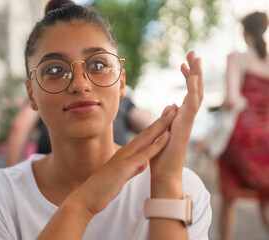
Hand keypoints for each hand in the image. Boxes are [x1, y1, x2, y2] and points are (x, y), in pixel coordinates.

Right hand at [69, 105, 177, 215]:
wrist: (87, 197)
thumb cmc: (103, 188)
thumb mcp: (122, 175)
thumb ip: (133, 168)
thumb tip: (143, 164)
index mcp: (125, 154)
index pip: (144, 137)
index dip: (157, 126)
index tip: (168, 116)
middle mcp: (125, 152)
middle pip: (147, 133)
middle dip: (162, 119)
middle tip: (174, 106)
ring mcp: (125, 158)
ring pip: (147, 138)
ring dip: (161, 125)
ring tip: (174, 113)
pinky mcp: (124, 167)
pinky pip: (144, 155)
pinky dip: (157, 145)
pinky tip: (167, 136)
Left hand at [150, 51, 202, 197]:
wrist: (163, 173)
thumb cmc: (160, 156)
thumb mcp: (161, 131)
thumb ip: (166, 118)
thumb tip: (171, 105)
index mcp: (179, 117)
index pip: (185, 92)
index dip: (185, 77)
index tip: (181, 63)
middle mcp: (186, 118)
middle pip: (193, 90)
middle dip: (194, 71)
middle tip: (193, 52)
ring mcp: (187, 123)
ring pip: (195, 95)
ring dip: (196, 77)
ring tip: (196, 59)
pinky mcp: (184, 129)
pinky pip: (191, 109)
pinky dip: (193, 94)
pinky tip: (193, 80)